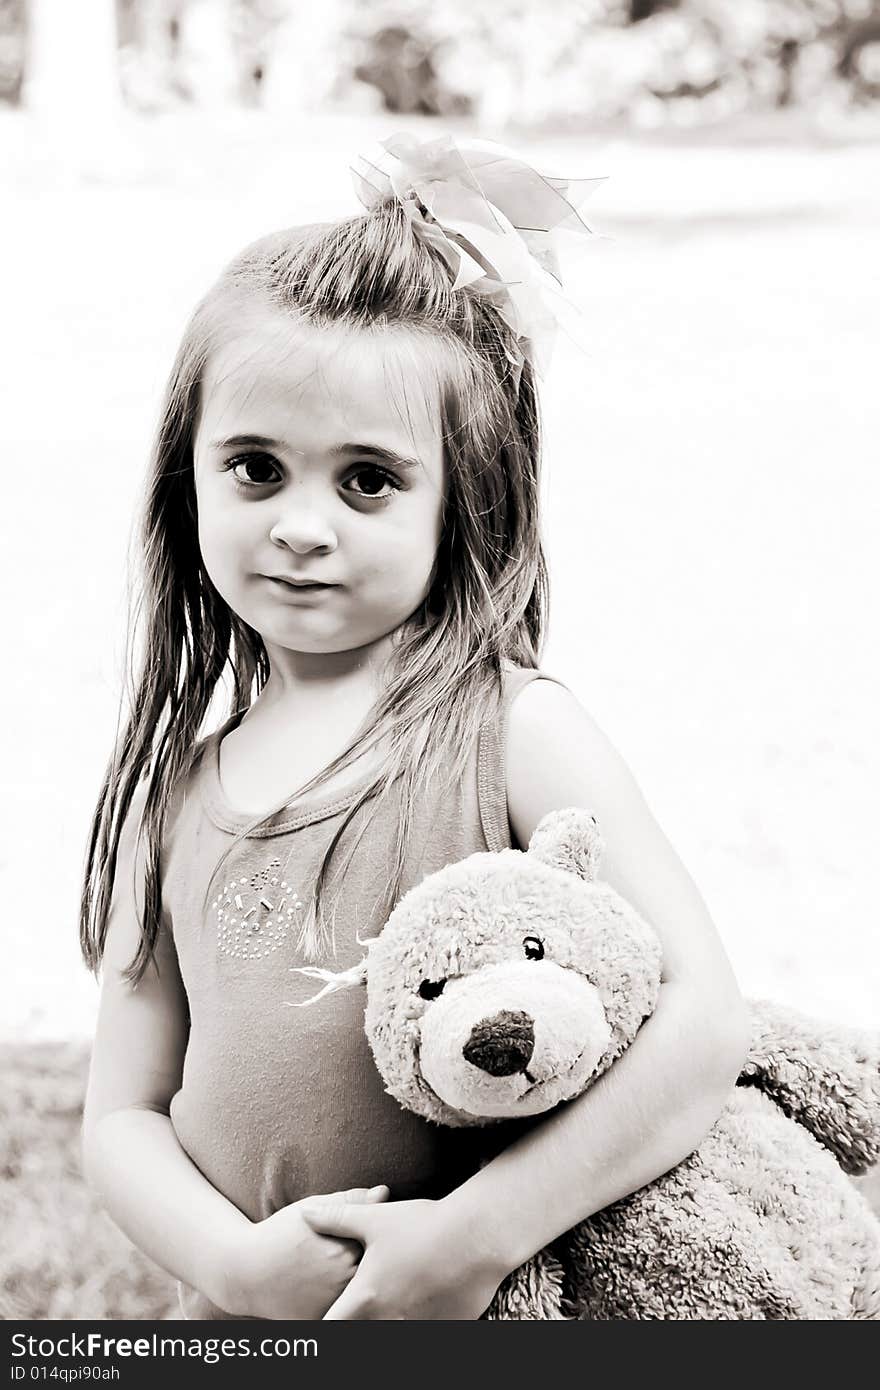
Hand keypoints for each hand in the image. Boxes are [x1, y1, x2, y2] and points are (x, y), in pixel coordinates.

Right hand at [222, 1184, 389, 1319]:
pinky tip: (334, 1288)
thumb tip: (384, 1192)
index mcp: (343, 1252)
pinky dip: (346, 1302)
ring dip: (361, 1283)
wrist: (244, 1273)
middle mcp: (341, 1283)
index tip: (379, 1235)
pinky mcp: (321, 1322)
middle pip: (372, 1271)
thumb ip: (349, 1202)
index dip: (379, 1239)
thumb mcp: (310, 1210)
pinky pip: (345, 1313)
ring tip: (348, 1270)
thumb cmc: (278, 1235)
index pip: (378, 1245)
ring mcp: (332, 1306)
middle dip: (374, 1262)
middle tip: (368, 1254)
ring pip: (360, 1292)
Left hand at [298, 1197, 506, 1318]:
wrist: (477, 1237)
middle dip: (358, 1323)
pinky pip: (422, 1334)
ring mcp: (417, 1331)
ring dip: (387, 1323)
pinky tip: (424, 1302)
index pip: (330, 1329)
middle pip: (361, 1337)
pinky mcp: (443, 1332)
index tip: (326, 1315)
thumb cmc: (423, 1226)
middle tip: (363, 1307)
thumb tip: (305, 1214)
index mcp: (366, 1299)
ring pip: (391, 1338)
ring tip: (395, 1299)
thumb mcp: (375, 1220)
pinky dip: (417, 1322)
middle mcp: (388, 1323)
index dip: (325, 1325)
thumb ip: (337, 1220)